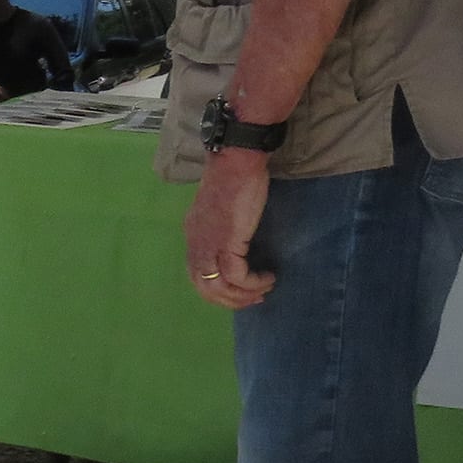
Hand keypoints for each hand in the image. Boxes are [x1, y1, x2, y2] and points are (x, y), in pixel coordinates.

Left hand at [185, 150, 276, 309]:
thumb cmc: (236, 181)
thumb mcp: (223, 212)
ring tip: (265, 288)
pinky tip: (268, 276)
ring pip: (219, 287)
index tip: (244, 292)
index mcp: (194, 236)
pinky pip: (236, 276)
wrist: (236, 161)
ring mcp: (209, 243)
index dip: (219, 291)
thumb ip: (223, 231)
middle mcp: (196, 243)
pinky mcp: (226, 241)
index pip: (197, 276)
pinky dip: (253, 282)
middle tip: (255, 298)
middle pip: (205, 288)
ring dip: (244, 295)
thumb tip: (237, 249)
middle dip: (231, 300)